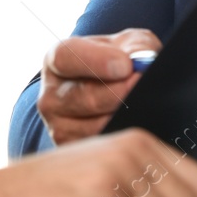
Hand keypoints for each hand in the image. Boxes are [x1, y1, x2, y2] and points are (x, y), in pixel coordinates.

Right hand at [36, 28, 160, 144]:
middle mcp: (50, 95)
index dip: (96, 61)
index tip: (125, 66)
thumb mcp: (127, 44)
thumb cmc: (117, 62)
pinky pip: (102, 147)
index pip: (65, 57)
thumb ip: (136, 46)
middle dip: (118, 93)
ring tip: (146, 104)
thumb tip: (142, 62)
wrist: (112, 92)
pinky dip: (123, 135)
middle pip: (83, 97)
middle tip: (142, 85)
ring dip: (124, 115)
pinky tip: (136, 123)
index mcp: (57, 60)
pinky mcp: (73, 152)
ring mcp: (58, 127)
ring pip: (95, 126)